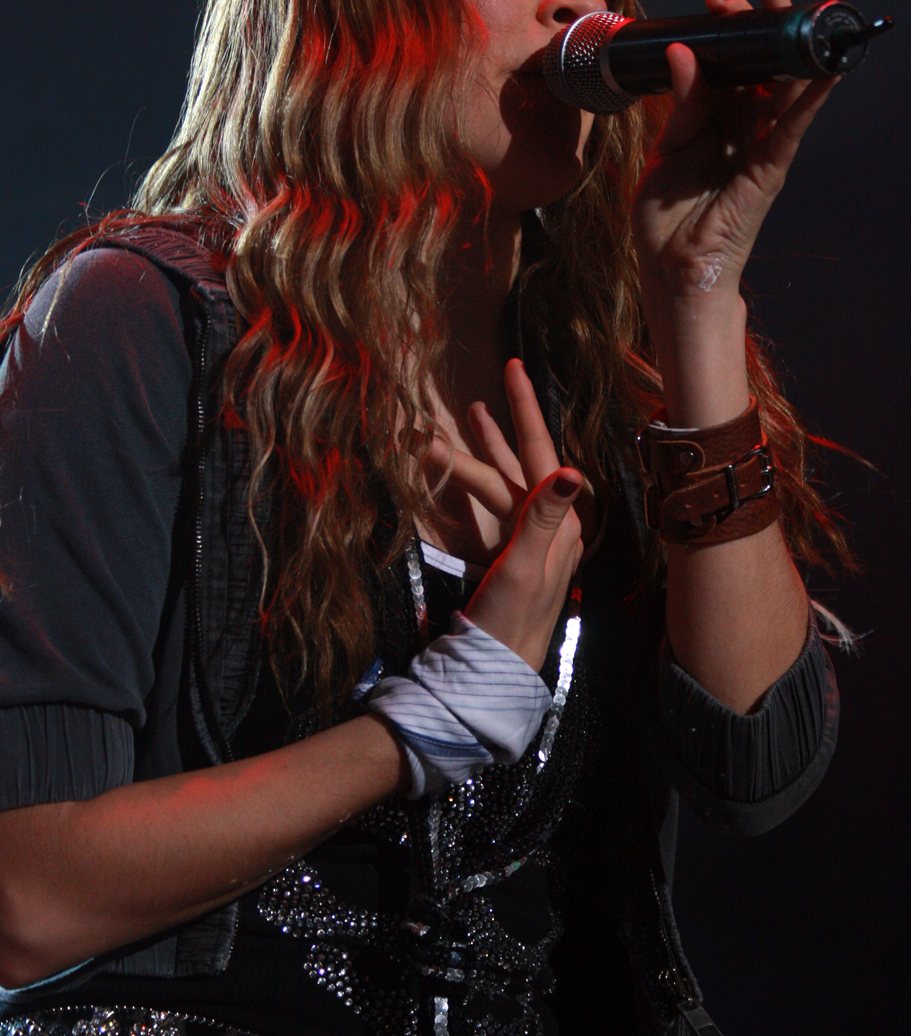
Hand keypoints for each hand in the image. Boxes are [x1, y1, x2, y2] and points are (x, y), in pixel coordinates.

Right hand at [430, 358, 584, 670]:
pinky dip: (478, 480)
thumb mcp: (528, 565)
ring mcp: (530, 538)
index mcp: (560, 522)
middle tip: (488, 386)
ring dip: (487, 449)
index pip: (541, 452)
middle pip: (521, 462)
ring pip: (505, 480)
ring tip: (473, 414)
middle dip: (499, 427)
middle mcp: (550, 524)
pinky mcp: (512, 552)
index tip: (513, 369)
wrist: (499, 666)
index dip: (525, 409)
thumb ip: (544, 515)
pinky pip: (496, 503)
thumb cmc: (513, 618)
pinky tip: (467, 467)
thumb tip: (567, 469)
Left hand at [632, 0, 837, 317]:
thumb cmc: (668, 216)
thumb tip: (681, 53)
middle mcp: (746, 127)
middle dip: (765, 21)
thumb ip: (681, 105)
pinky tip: (824, 71)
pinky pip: (794, 128)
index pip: (735, 63)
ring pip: (785, 85)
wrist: (673, 269)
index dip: (733, 29)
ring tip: (783, 3)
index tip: (720, 1)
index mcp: (718, 119)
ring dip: (787, 44)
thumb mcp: (666, 150)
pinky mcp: (770, 169)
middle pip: (765, 64)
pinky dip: (810, 98)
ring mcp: (763, 146)